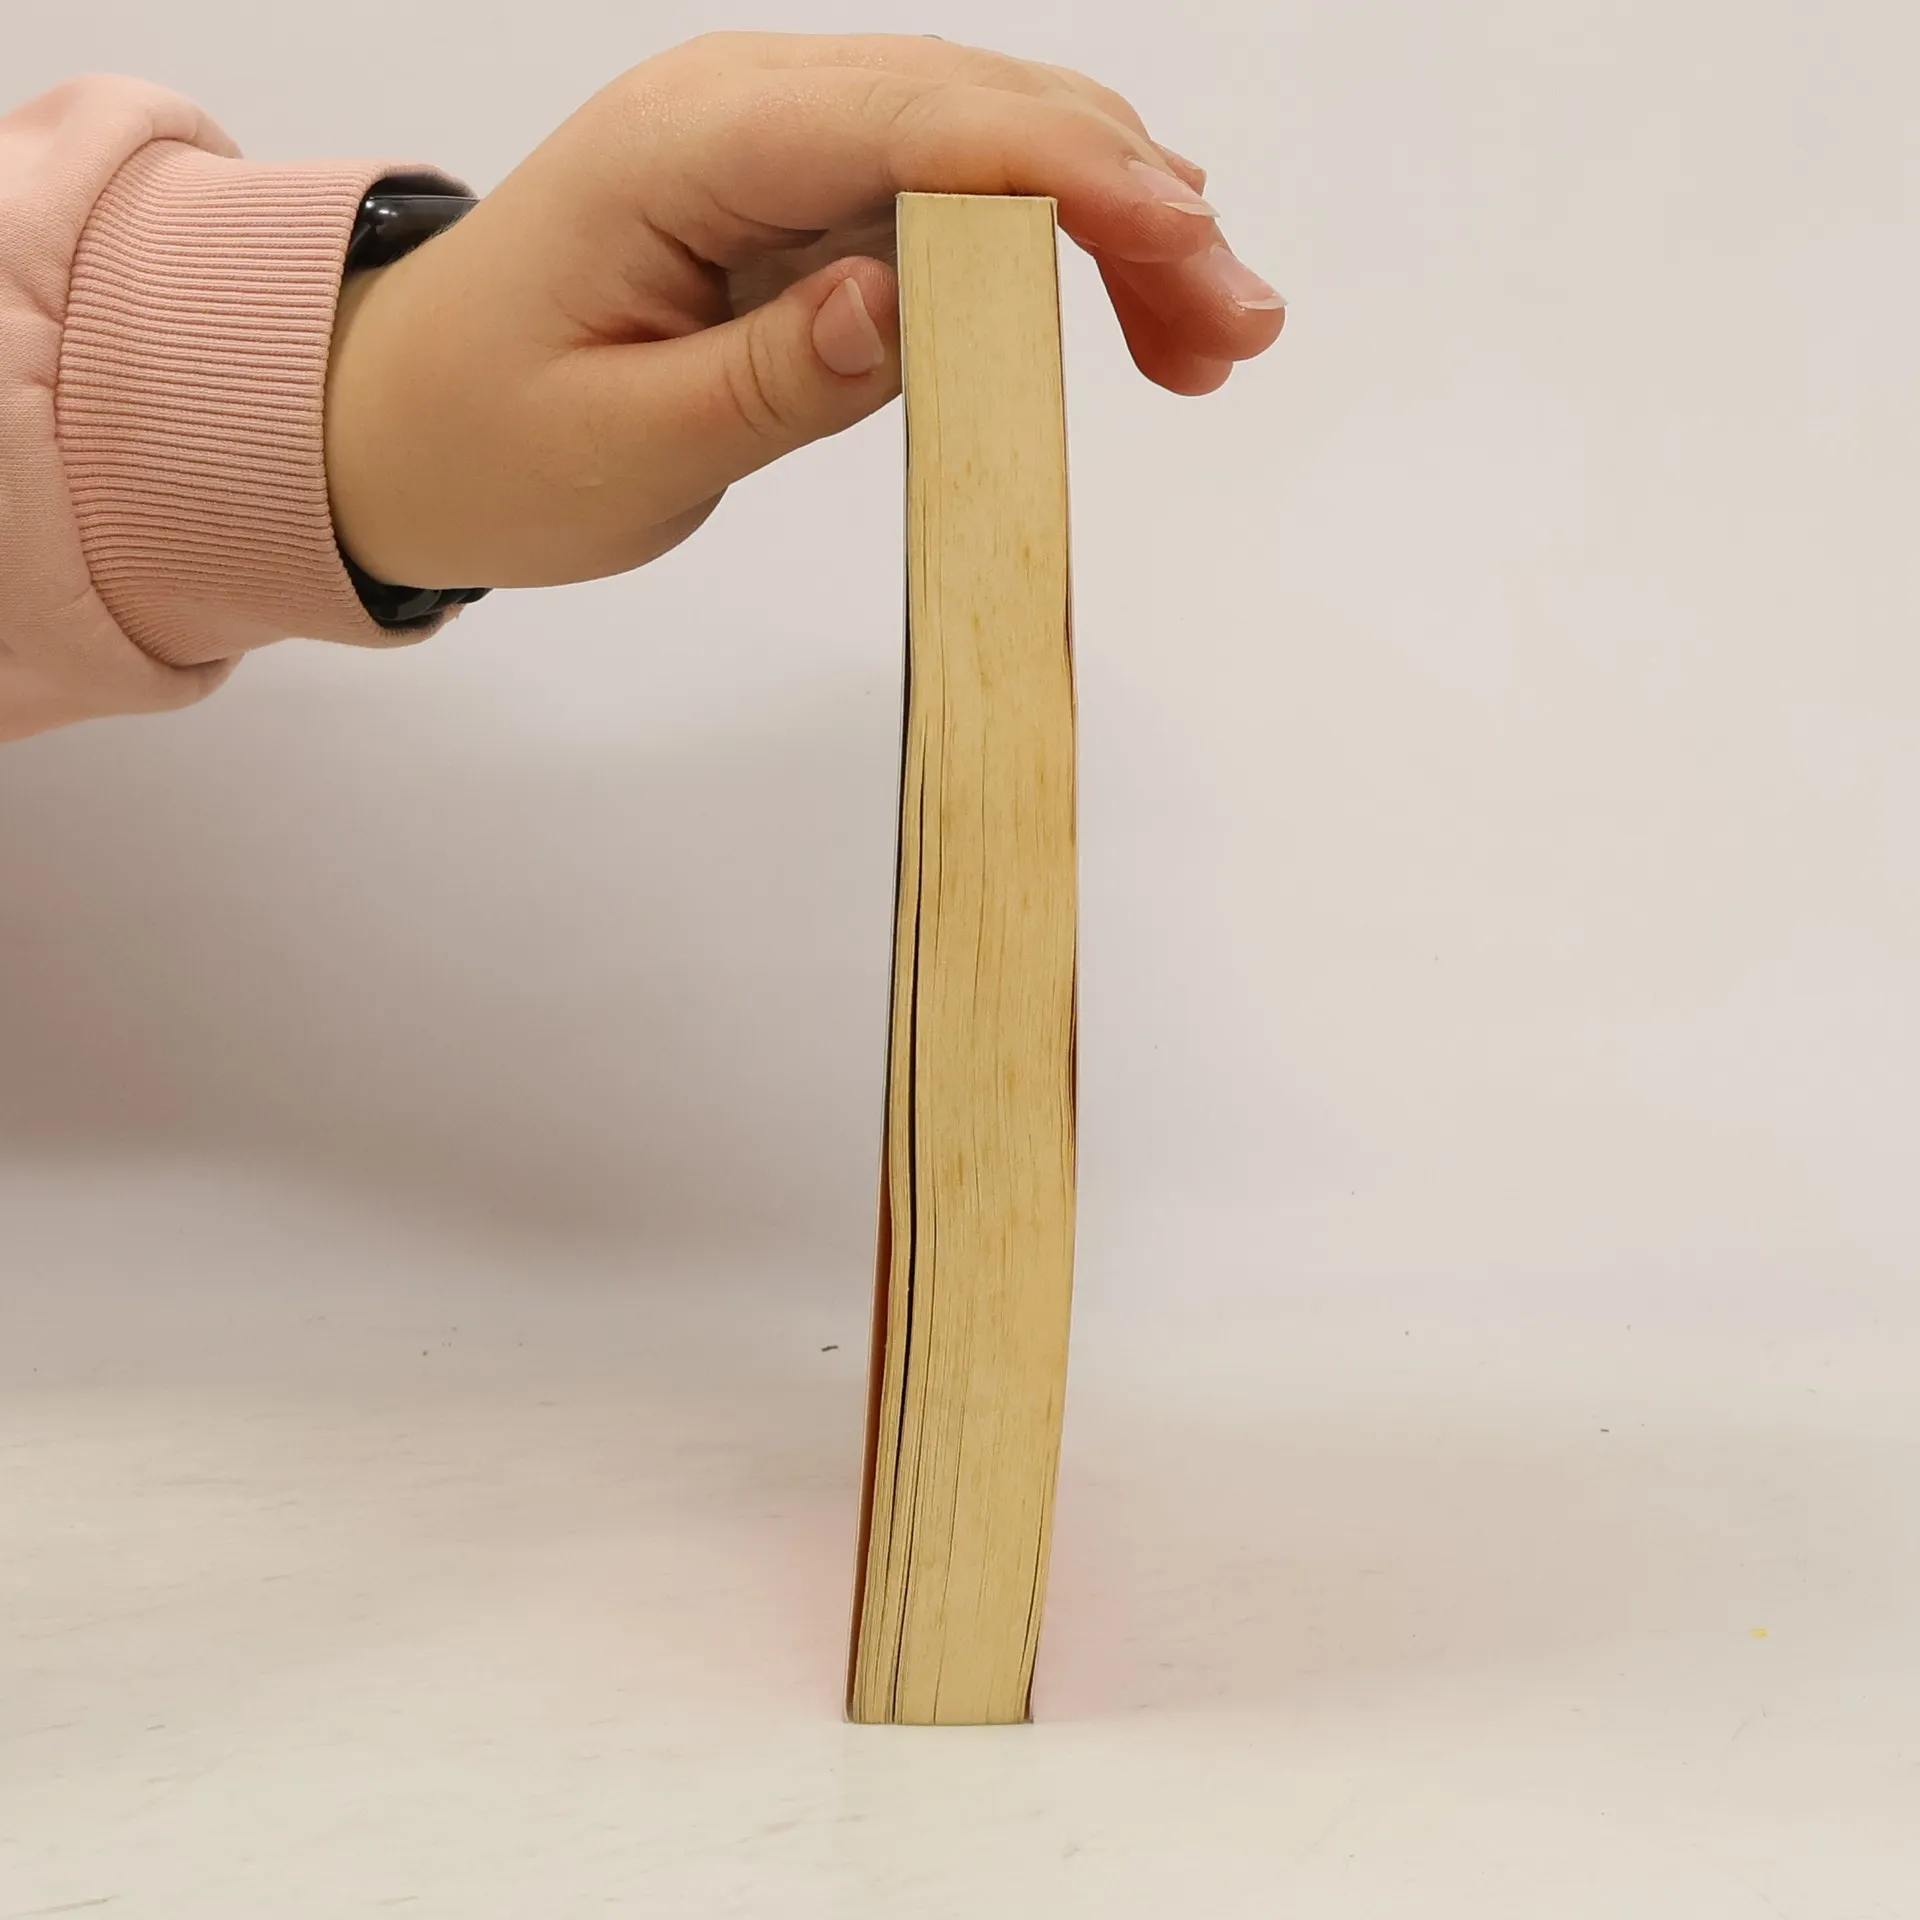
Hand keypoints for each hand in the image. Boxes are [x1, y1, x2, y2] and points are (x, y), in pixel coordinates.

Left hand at [324, 32, 1285, 590]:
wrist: (405, 415)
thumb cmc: (486, 432)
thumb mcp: (618, 443)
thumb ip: (768, 375)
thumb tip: (902, 304)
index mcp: (688, 144)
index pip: (913, 123)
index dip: (1065, 176)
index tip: (1185, 247)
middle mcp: (750, 108)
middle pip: (983, 114)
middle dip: (1130, 206)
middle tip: (1238, 325)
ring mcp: (786, 143)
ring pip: (993, 145)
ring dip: (1116, 228)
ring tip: (1212, 341)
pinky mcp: (811, 196)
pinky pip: (957, 196)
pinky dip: (1054, 251)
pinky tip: (1128, 309)